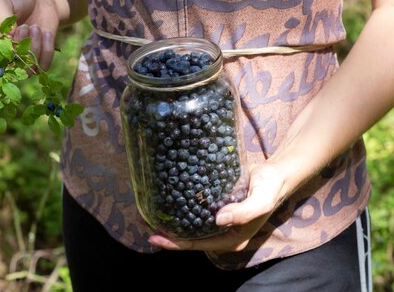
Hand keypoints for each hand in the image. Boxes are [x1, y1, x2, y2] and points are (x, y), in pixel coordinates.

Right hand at [0, 0, 58, 70]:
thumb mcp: (3, 1)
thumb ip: (1, 18)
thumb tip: (9, 38)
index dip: (1, 51)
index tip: (12, 32)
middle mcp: (2, 55)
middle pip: (9, 67)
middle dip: (20, 46)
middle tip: (25, 26)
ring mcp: (21, 59)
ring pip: (27, 69)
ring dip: (34, 47)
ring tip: (35, 27)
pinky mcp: (38, 58)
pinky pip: (43, 66)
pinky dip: (47, 49)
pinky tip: (45, 32)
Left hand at [148, 163, 284, 251]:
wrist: (275, 174)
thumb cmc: (269, 188)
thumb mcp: (261, 200)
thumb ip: (243, 212)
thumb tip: (218, 219)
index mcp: (231, 238)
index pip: (196, 244)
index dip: (174, 243)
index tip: (154, 237)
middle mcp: (222, 232)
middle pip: (189, 237)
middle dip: (167, 233)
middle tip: (143, 222)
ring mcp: (218, 220)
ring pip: (189, 224)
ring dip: (170, 221)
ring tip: (148, 212)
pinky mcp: (215, 206)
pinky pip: (193, 210)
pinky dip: (179, 207)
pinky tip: (165, 198)